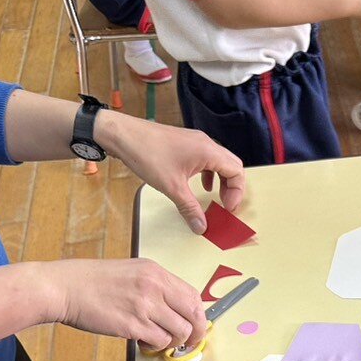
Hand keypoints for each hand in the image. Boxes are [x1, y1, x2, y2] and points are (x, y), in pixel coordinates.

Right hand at [43, 258, 207, 351]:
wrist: (63, 287)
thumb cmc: (91, 281)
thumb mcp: (131, 272)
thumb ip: (155, 287)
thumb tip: (176, 308)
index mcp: (155, 272)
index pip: (193, 296)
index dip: (200, 316)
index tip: (196, 326)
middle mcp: (154, 286)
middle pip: (193, 315)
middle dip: (195, 334)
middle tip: (187, 343)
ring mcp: (144, 305)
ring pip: (179, 332)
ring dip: (172, 341)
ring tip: (155, 338)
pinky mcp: (132, 325)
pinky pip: (159, 341)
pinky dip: (155, 345)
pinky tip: (142, 340)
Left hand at [95, 111, 246, 234]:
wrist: (123, 135)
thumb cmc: (147, 154)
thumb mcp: (171, 187)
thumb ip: (190, 208)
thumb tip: (201, 226)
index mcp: (208, 151)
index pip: (237, 171)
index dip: (237, 192)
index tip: (227, 208)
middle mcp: (205, 144)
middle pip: (232, 165)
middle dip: (232, 187)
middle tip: (225, 205)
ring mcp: (195, 142)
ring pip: (219, 162)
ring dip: (221, 180)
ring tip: (215, 197)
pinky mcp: (186, 143)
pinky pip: (206, 159)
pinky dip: (209, 174)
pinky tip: (200, 185)